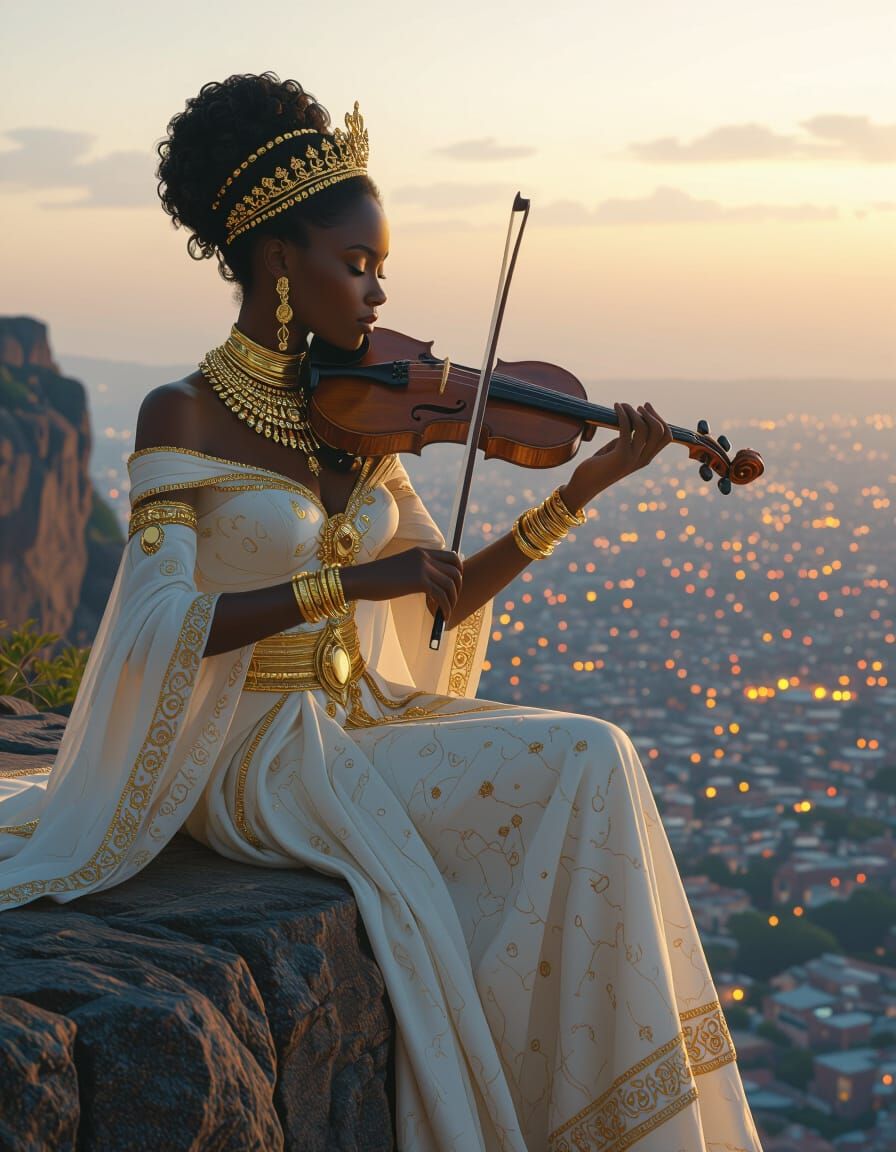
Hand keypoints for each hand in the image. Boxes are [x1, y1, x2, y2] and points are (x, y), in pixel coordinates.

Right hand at [340, 547, 462, 620]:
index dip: (459, 572)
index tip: (454, 587)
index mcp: (421, 551)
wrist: (362, 579)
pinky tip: (441, 616)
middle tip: (452, 601)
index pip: (452, 556)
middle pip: (456, 570)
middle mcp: (425, 556)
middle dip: (458, 588)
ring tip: (446, 612)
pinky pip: (442, 596)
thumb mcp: (402, 569)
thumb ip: (418, 571)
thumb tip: (433, 586)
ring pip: (451, 584)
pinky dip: (446, 608)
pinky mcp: (419, 581)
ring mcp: (423, 567)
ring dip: (452, 600)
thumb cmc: (378, 579)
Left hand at [564, 402, 672, 508]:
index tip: (646, 408)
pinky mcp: (620, 455)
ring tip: (622, 405)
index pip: (666, 436)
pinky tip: (616, 406)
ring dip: (633, 411)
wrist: (585, 485)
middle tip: (638, 406)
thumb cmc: (599, 465)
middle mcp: (643, 459)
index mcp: (646, 458)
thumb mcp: (618, 450)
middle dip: (651, 414)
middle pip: (659, 431)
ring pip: (643, 427)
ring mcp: (633, 458)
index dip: (659, 419)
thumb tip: (632, 418)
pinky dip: (622, 413)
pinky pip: (626, 428)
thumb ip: (629, 439)